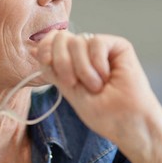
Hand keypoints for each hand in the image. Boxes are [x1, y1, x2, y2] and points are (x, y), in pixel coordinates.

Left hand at [33, 31, 161, 162]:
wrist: (128, 123)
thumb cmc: (103, 114)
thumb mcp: (68, 91)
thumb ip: (53, 69)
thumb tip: (34, 49)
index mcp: (71, 63)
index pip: (50, 43)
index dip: (44, 48)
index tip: (46, 62)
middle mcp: (85, 53)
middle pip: (60, 38)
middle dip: (62, 62)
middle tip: (74, 83)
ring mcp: (101, 49)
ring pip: (77, 41)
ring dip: (83, 70)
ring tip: (97, 86)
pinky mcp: (118, 46)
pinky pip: (96, 42)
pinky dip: (97, 63)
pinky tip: (107, 77)